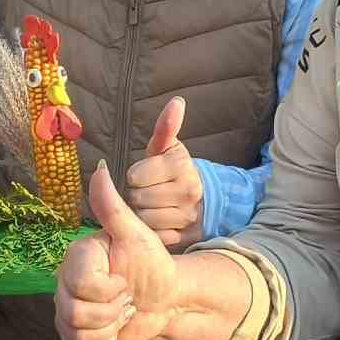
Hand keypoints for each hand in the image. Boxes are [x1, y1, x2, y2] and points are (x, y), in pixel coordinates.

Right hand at [55, 162, 180, 339]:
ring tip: (121, 312)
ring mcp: (67, 313)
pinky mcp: (76, 338)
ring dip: (109, 329)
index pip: (81, 286)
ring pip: (77, 335)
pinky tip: (114, 330)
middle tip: (126, 298)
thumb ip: (113, 207)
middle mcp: (64, 285)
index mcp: (76, 259)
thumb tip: (99, 168)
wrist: (166, 299)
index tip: (124, 281)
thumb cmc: (153, 264)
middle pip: (75, 314)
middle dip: (111, 312)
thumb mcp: (137, 234)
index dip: (108, 290)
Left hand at [126, 97, 203, 247]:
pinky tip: (159, 221)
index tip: (146, 175)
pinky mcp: (186, 237)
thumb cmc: (175, 170)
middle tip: (149, 191)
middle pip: (137, 199)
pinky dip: (151, 232)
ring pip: (143, 220)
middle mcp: (188, 191)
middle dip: (137, 195)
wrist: (205, 198)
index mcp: (181, 165)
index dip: (135, 176)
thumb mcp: (168, 147)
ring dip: (142, 215)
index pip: (134, 176)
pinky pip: (154, 236)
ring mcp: (188, 217)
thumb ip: (166, 126)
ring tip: (153, 206)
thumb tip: (177, 102)